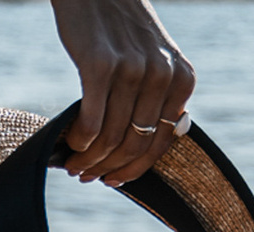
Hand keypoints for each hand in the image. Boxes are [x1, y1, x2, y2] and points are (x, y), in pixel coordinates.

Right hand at [49, 0, 195, 185]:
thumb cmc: (122, 30)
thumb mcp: (156, 60)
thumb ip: (158, 98)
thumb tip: (145, 151)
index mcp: (182, 78)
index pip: (159, 143)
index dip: (133, 170)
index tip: (112, 180)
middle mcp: (162, 74)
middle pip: (134, 145)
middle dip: (108, 169)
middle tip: (85, 176)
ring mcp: (132, 69)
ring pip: (111, 138)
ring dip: (88, 160)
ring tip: (73, 165)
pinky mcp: (100, 64)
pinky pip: (91, 122)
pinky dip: (79, 141)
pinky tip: (71, 144)